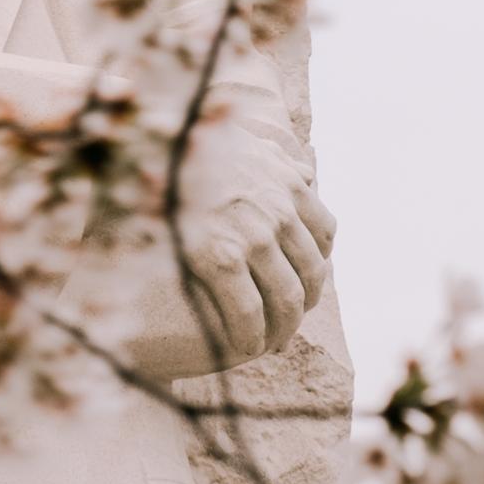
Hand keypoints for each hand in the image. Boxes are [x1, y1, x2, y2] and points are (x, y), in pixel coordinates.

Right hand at [135, 126, 337, 377]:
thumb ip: (279, 159)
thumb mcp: (250, 140)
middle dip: (305, 304)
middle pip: (311, 273)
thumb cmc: (195, 137)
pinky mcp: (220, 258)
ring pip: (286, 299)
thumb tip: (305, 172)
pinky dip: (252, 336)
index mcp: (289, 184)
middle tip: (290, 324)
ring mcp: (253, 237)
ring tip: (271, 344)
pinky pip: (248, 311)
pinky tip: (244, 347)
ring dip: (284, 328)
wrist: (158, 136)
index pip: (325, 234)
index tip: (306, 281)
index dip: (319, 263)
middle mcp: (280, 212)